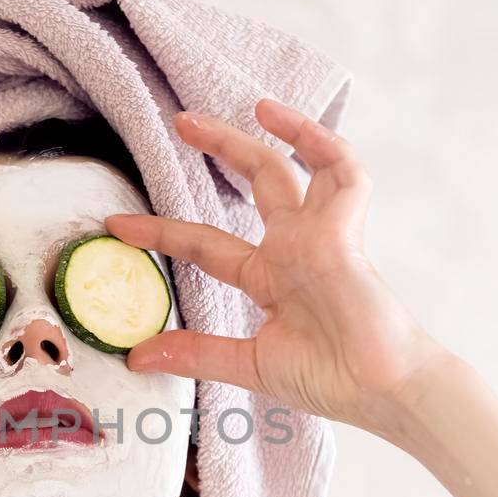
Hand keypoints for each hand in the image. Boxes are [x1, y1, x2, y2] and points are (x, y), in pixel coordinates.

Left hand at [103, 98, 453, 439]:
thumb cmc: (331, 380)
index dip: (162, 231)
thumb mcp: (248, 364)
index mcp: (271, 277)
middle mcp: (295, 247)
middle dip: (222, 146)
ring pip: (299, 165)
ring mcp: (320, 236)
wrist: (380, 392)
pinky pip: (343, 173)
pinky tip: (294, 127)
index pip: (206, 243)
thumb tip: (137, 357)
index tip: (117, 224)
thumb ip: (196, 354)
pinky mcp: (344, 233)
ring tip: (252, 104)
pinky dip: (323, 144)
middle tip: (181, 122)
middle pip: (258, 181)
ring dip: (282, 129)